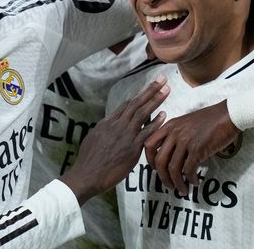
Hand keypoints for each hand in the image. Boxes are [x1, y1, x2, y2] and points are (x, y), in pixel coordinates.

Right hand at [61, 76, 168, 204]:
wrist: (87, 175)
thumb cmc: (88, 160)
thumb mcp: (94, 138)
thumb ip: (105, 130)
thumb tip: (110, 125)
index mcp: (107, 122)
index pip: (126, 105)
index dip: (139, 95)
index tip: (149, 88)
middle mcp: (117, 125)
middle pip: (136, 103)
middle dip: (150, 90)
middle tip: (162, 79)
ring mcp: (125, 136)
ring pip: (143, 113)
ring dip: (156, 100)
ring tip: (167, 89)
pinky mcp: (132, 148)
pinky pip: (146, 132)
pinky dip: (156, 122)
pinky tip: (164, 114)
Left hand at [144, 100, 239, 194]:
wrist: (229, 114)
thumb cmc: (210, 119)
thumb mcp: (186, 122)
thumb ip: (175, 134)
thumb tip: (171, 155)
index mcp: (169, 126)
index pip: (148, 145)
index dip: (150, 161)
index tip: (157, 170)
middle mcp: (174, 133)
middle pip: (159, 161)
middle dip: (163, 177)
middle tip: (169, 186)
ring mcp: (185, 141)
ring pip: (173, 168)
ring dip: (177, 183)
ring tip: (183, 190)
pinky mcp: (198, 149)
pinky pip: (189, 169)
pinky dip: (191, 179)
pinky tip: (195, 182)